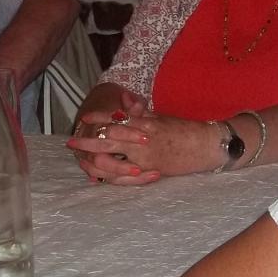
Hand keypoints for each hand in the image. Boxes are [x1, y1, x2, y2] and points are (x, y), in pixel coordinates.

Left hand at [66, 92, 219, 185]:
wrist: (206, 145)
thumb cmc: (185, 130)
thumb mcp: (161, 118)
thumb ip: (140, 112)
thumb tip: (123, 99)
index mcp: (144, 122)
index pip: (115, 119)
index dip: (98, 119)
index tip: (83, 119)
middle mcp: (142, 138)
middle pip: (107, 139)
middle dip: (87, 141)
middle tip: (71, 142)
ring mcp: (145, 156)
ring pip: (112, 159)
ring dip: (94, 161)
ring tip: (81, 162)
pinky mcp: (151, 170)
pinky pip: (125, 176)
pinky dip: (110, 177)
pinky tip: (100, 177)